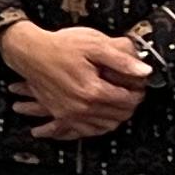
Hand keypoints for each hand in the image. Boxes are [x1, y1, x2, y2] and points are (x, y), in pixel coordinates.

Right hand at [0, 20, 150, 140]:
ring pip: (104, 126)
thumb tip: (145, 70)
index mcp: (94, 91)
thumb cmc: (60, 45)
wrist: (29, 51)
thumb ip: (121, 59)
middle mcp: (83, 108)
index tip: (138, 83)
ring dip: (116, 117)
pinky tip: (100, 118)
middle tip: (131, 91)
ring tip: (118, 103)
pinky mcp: (61, 114)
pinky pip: (85, 130)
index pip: (129, 100)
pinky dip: (96, 127)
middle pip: (119, 116)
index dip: (138, 91)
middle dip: (129, 104)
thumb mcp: (94, 44)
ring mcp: (70, 114)